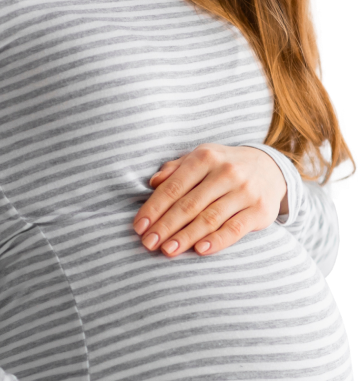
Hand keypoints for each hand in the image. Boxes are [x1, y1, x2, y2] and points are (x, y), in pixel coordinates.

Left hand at [132, 143, 287, 257]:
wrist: (270, 167)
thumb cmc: (224, 165)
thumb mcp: (201, 157)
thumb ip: (176, 169)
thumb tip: (153, 182)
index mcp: (205, 157)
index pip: (174, 186)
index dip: (155, 207)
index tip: (139, 226)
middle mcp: (225, 172)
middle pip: (189, 204)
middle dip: (166, 226)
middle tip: (148, 243)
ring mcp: (244, 191)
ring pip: (209, 218)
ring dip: (186, 237)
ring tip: (167, 250)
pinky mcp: (260, 211)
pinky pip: (235, 229)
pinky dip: (217, 241)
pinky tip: (200, 251)